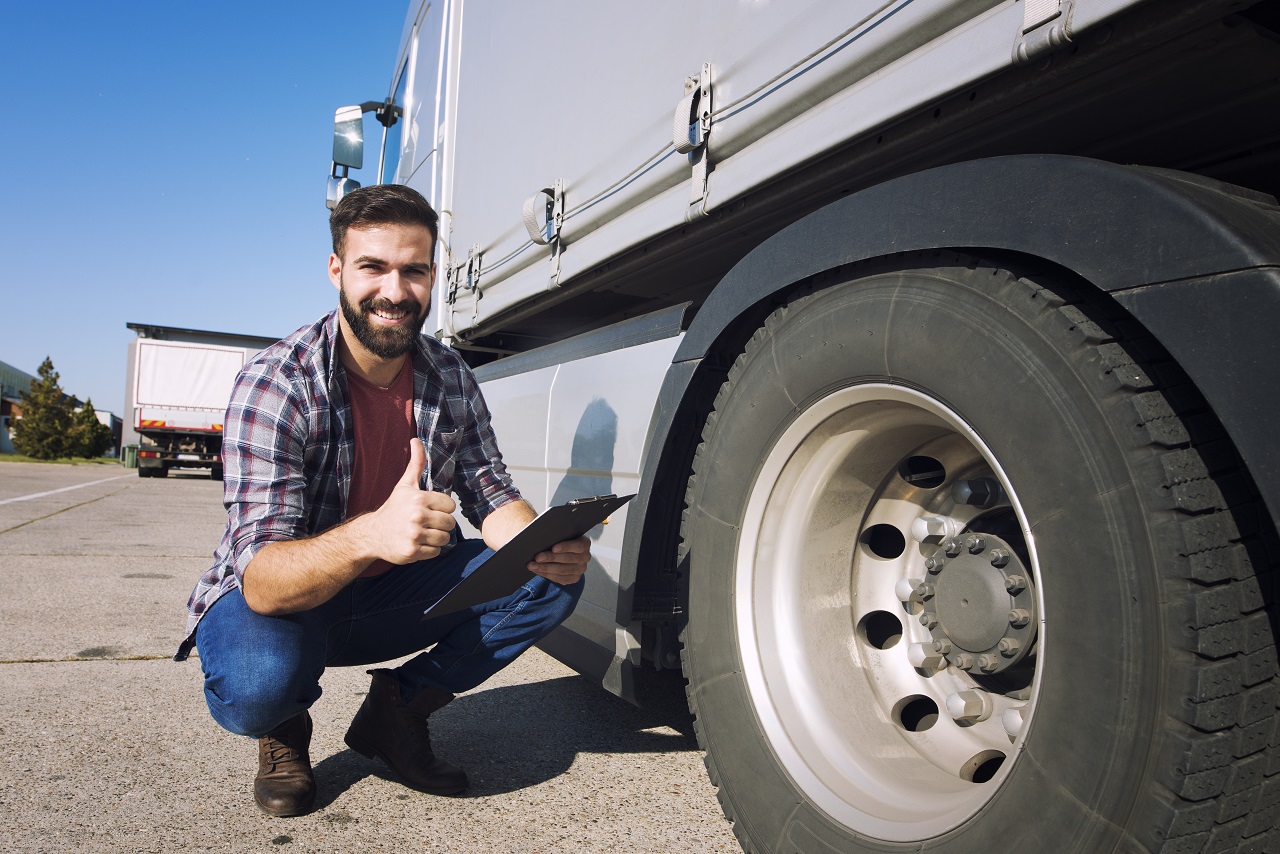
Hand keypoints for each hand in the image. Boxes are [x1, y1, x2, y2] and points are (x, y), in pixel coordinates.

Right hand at [369, 438, 456, 563]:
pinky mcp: (412, 552)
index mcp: (418, 498)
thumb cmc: (393, 509)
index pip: (450, 506)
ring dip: (436, 538)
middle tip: (426, 523)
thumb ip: (416, 464)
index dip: (442, 508)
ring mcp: (414, 535)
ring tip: (422, 533)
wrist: (372, 534)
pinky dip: (429, 550)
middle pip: (450, 523)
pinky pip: (436, 552)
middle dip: (441, 524)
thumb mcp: (405, 486)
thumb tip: (416, 440)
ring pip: (444, 539)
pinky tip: (417, 543)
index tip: (430, 510)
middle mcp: (417, 516)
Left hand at [528, 535, 590, 584]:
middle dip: (551, 558)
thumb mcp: (561, 534)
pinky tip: (536, 570)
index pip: (578, 546)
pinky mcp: (573, 578)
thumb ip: (556, 533)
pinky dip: (546, 574)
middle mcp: (585, 557)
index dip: (566, 547)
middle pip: (568, 559)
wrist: (564, 551)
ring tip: (532, 565)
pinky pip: (559, 578)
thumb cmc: (560, 539)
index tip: (553, 548)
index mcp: (585, 543)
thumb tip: (542, 533)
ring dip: (545, 568)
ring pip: (562, 570)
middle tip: (537, 557)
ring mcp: (580, 569)